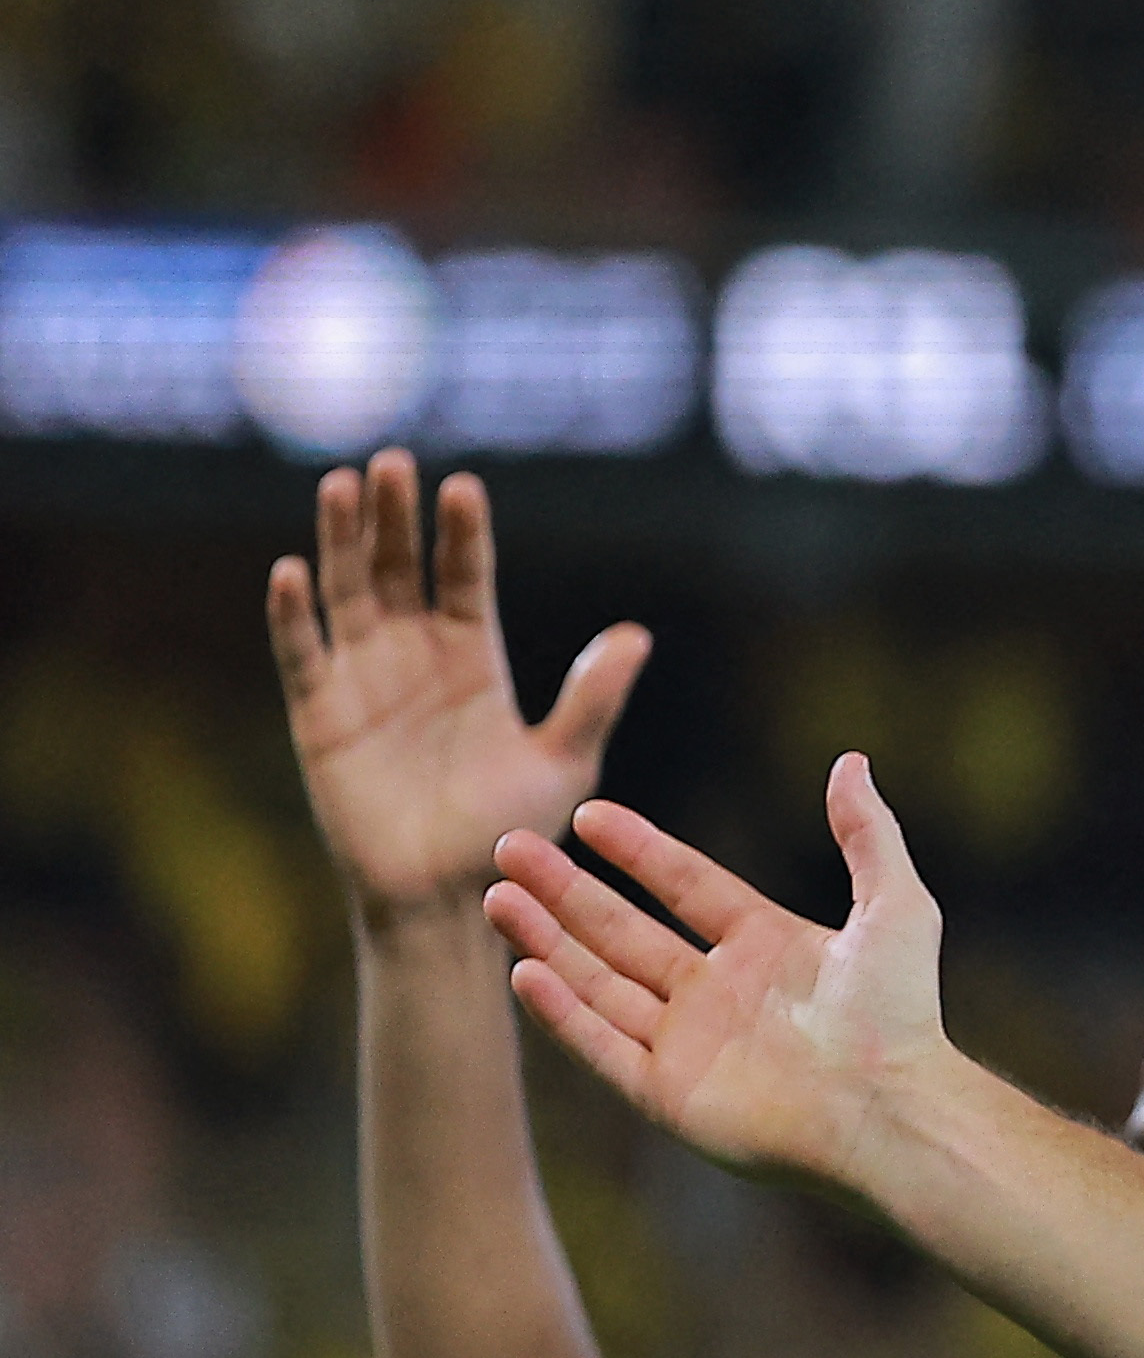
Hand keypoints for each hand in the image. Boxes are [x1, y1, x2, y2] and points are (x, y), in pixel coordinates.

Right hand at [267, 451, 648, 922]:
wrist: (452, 897)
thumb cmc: (512, 832)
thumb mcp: (566, 760)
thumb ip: (594, 697)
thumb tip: (636, 635)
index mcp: (473, 658)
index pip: (464, 577)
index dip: (461, 533)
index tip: (463, 485)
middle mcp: (413, 657)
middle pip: (399, 568)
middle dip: (395, 516)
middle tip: (392, 460)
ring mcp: (363, 681)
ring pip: (348, 593)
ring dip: (342, 540)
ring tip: (343, 485)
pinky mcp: (320, 716)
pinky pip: (304, 655)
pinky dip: (293, 615)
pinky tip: (292, 570)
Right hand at [486, 756, 950, 1192]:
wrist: (892, 1109)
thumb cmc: (902, 1013)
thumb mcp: (896, 906)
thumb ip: (868, 834)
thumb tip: (852, 761)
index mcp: (768, 947)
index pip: (686, 886)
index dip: (638, 851)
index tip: (586, 814)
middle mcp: (720, 994)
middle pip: (624, 931)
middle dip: (565, 890)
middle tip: (510, 847)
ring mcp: (690, 1045)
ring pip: (599, 981)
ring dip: (547, 939)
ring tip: (496, 896)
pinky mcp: (668, 1094)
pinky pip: (601, 1045)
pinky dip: (562, 1010)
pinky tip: (523, 968)